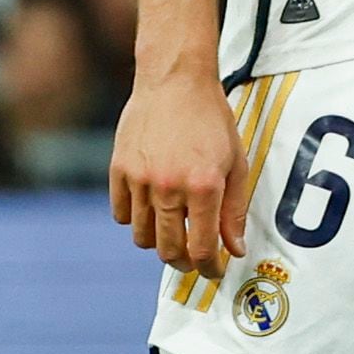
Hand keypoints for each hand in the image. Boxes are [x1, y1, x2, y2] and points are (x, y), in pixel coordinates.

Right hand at [110, 64, 246, 275]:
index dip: (209, 267)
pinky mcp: (117, 172)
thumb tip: (236, 249)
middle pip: (169, 250)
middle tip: (195, 259)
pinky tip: (153, 208)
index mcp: (204, 185)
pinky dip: (136, 220)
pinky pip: (122, 215)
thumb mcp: (236, 162)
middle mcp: (169, 188)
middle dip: (184, 262)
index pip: (203, 247)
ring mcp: (139, 181)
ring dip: (160, 242)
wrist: (175, 82)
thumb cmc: (211, 120)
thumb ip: (235, 209)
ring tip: (175, 231)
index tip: (214, 271)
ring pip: (143, 237)